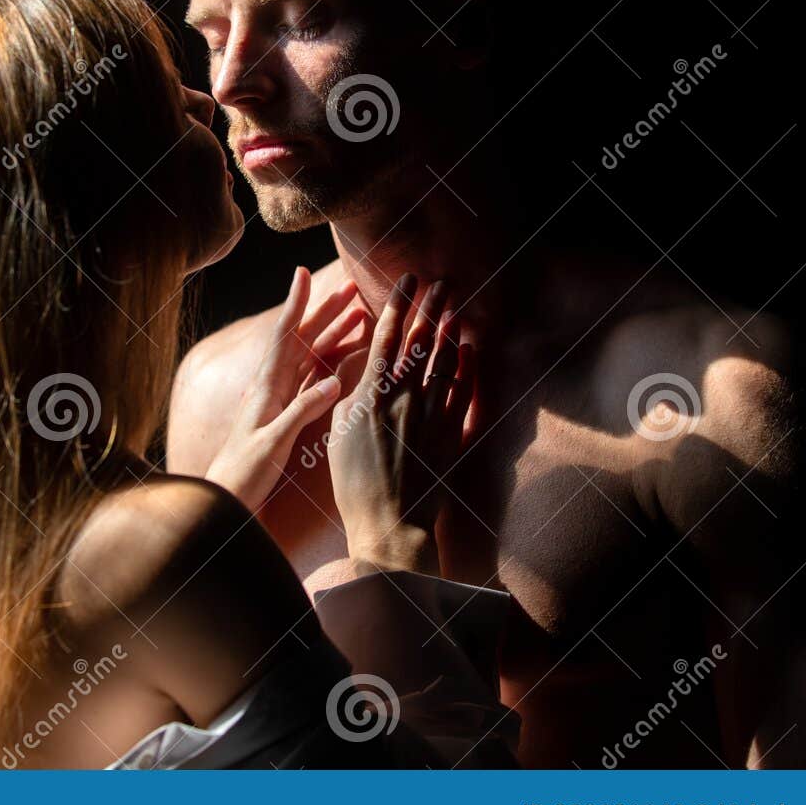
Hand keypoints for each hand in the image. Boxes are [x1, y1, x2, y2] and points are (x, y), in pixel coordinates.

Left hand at [203, 267, 368, 510]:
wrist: (227, 496)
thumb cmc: (245, 472)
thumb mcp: (273, 442)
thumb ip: (302, 411)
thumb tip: (334, 382)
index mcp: (265, 386)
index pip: (284, 335)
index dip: (295, 303)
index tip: (302, 272)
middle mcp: (271, 385)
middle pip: (302, 338)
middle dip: (325, 311)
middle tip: (350, 286)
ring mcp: (278, 397)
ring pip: (309, 355)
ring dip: (332, 333)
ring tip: (357, 314)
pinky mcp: (285, 411)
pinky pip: (311, 378)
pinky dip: (330, 362)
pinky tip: (346, 355)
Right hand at [327, 274, 477, 575]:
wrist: (390, 525)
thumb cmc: (355, 486)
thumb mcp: (338, 437)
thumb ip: (351, 402)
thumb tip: (361, 380)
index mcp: (371, 397)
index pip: (387, 338)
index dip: (399, 305)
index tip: (408, 279)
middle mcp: (404, 399)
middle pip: (422, 342)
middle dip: (432, 307)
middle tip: (443, 281)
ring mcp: (431, 415)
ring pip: (445, 362)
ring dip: (451, 331)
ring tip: (456, 308)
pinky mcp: (450, 434)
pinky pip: (462, 392)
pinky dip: (466, 368)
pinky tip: (468, 352)